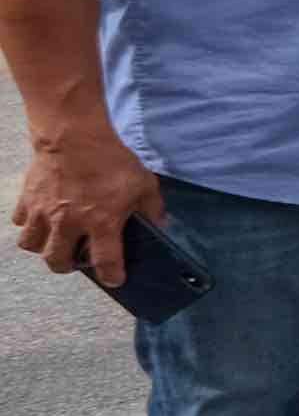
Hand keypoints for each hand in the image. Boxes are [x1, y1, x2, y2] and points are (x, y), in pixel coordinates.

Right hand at [14, 122, 162, 285]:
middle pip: (57, 261)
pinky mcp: (27, 199)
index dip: (111, 275)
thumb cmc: (111, 160)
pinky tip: (41, 216)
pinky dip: (28, 223)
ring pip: (31, 245)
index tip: (114, 280)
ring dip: (42, 247)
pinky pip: (20, 222)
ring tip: (55, 239)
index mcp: (101, 222)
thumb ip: (152, 208)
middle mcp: (68, 222)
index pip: (105, 261)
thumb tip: (161, 223)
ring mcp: (44, 212)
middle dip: (66, 266)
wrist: (74, 136)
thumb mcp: (143, 183)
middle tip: (74, 260)